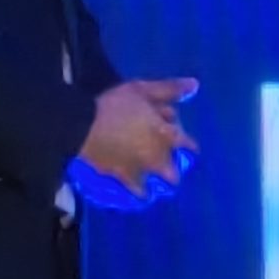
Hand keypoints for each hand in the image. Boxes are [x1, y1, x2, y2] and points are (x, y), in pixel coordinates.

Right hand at [74, 77, 199, 203]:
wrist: (84, 127)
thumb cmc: (116, 105)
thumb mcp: (143, 90)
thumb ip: (169, 90)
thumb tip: (195, 85)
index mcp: (165, 134)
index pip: (187, 143)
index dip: (190, 146)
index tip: (190, 148)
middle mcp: (158, 156)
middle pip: (174, 170)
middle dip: (174, 168)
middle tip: (170, 165)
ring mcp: (141, 169)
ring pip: (157, 182)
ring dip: (159, 181)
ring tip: (157, 180)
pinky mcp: (123, 177)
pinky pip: (137, 189)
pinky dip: (141, 191)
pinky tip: (142, 193)